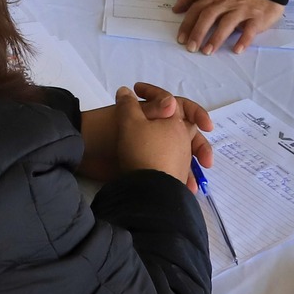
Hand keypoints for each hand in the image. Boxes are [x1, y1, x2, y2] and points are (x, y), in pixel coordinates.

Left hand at [78, 82, 213, 179]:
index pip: (182, 107)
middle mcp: (155, 128)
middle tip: (206, 161)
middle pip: (186, 134)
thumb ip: (155, 109)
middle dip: (199, 146)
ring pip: (181, 156)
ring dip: (190, 168)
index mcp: (152, 112)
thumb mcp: (131, 119)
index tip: (208, 126)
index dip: (196, 113)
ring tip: (194, 184)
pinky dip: (178, 180)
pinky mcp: (147, 167)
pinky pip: (170, 173)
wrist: (85, 156)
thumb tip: (173, 102)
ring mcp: (152, 148)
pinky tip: (184, 191)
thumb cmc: (107, 134)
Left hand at [173, 0, 284, 54]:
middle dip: (198, 32)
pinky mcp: (257, 17)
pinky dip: (243, 40)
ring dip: (216, 38)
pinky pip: (250, 29)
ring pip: (227, 23)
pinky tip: (237, 50)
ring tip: (207, 51)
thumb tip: (176, 8)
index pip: (196, 9)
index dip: (187, 24)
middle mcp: (226, 1)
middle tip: (191, 48)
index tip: (180, 39)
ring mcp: (242, 9)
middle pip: (209, 16)